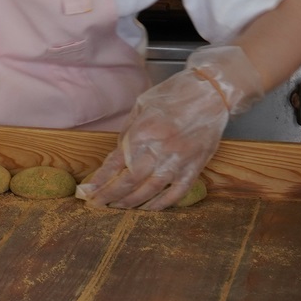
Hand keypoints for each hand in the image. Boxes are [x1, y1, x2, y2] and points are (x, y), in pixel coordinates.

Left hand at [83, 44, 265, 209]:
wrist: (212, 91)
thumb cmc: (176, 93)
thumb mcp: (142, 104)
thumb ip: (129, 131)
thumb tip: (118, 154)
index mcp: (144, 132)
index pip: (115, 163)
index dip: (100, 180)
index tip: (88, 191)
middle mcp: (160, 149)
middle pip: (129, 182)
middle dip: (110, 196)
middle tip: (97, 204)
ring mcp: (179, 161)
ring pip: (150, 191)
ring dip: (131, 203)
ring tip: (117, 207)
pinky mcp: (195, 167)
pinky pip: (176, 193)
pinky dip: (161, 204)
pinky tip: (149, 209)